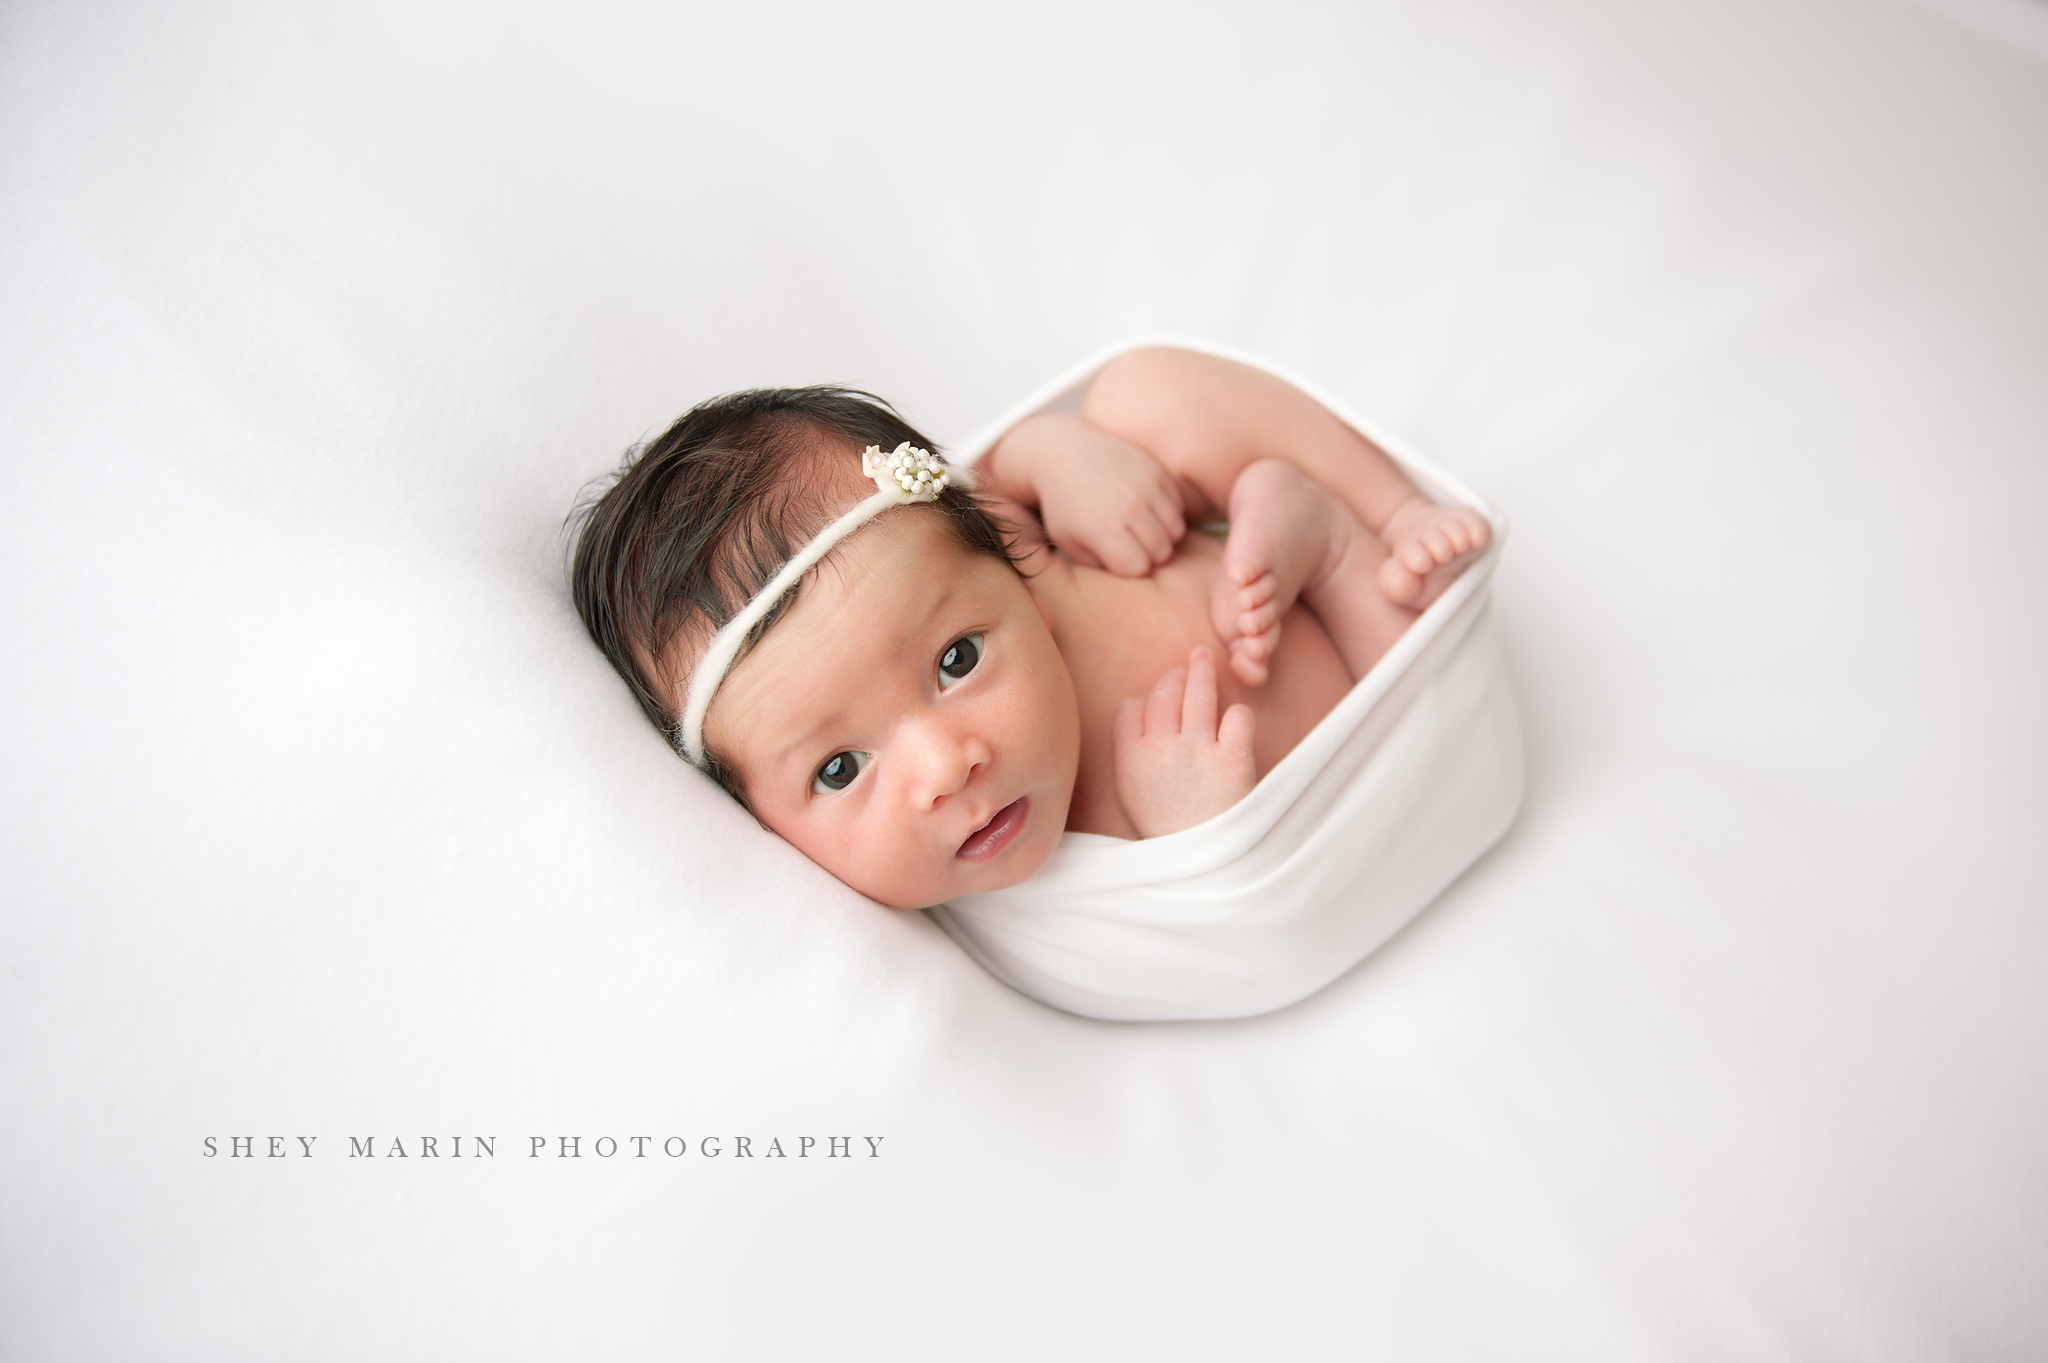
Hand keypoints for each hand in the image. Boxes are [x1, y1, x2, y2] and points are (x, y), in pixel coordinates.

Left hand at [1032, 420, 1187, 575]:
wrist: (1064, 454)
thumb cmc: (1064, 507)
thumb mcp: (1070, 544)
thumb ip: (1099, 567)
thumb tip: (1132, 576)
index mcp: (1105, 530)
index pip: (1139, 568)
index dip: (1129, 568)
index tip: (1117, 558)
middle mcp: (1129, 507)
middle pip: (1162, 552)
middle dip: (1149, 555)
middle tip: (1131, 545)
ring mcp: (1146, 486)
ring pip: (1175, 530)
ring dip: (1162, 535)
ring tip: (1140, 530)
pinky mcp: (1157, 470)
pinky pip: (1177, 505)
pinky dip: (1167, 512)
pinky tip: (1146, 509)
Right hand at [1113, 647, 1256, 837]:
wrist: (1202, 865)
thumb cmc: (1170, 829)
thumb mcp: (1133, 793)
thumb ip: (1131, 752)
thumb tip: (1136, 706)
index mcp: (1131, 759)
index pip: (1132, 709)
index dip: (1146, 701)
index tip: (1158, 700)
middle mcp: (1161, 748)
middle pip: (1164, 694)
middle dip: (1175, 678)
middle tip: (1186, 667)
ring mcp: (1197, 751)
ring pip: (1198, 693)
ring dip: (1201, 670)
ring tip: (1204, 656)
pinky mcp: (1233, 760)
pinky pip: (1237, 716)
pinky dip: (1237, 716)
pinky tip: (1236, 724)